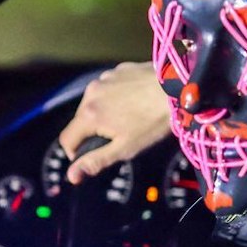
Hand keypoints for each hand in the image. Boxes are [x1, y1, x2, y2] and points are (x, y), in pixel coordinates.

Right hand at [57, 62, 171, 183]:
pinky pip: (108, 87)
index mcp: (88, 116)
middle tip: (119, 135)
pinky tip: (135, 99)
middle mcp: (90, 94)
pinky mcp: (117, 70)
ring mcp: (104, 79)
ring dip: (103, 112)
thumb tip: (71, 176)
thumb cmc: (153, 122)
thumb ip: (95, 161)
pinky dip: (115, 96)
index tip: (94, 154)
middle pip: (80, 120)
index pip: (66, 140)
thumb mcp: (125, 148)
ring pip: (94, 102)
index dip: (76, 152)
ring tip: (129, 116)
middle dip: (93, 130)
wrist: (179, 88)